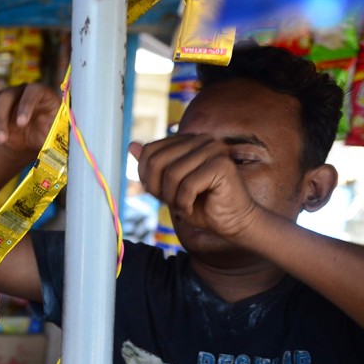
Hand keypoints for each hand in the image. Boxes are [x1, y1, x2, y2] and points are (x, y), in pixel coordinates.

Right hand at [0, 83, 61, 154]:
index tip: (21, 124)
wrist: (29, 139)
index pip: (33, 91)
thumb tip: (65, 140)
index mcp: (41, 94)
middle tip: (2, 140)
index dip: (26, 105)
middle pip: (6, 96)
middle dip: (1, 119)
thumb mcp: (55, 134)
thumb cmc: (46, 134)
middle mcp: (21, 91)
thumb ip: (58, 134)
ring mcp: (4, 97)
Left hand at [131, 135, 262, 239]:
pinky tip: (193, 207)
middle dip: (158, 189)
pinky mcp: (222, 165)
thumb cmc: (202, 206)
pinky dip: (184, 203)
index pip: (150, 151)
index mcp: (188, 141)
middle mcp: (201, 140)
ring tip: (185, 205)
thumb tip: (131, 145)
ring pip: (172, 174)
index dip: (147, 177)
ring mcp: (213, 149)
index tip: (160, 193)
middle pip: (157, 161)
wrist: (233, 223)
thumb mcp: (168, 186)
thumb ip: (152, 167)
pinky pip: (187, 185)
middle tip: (172, 202)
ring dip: (173, 198)